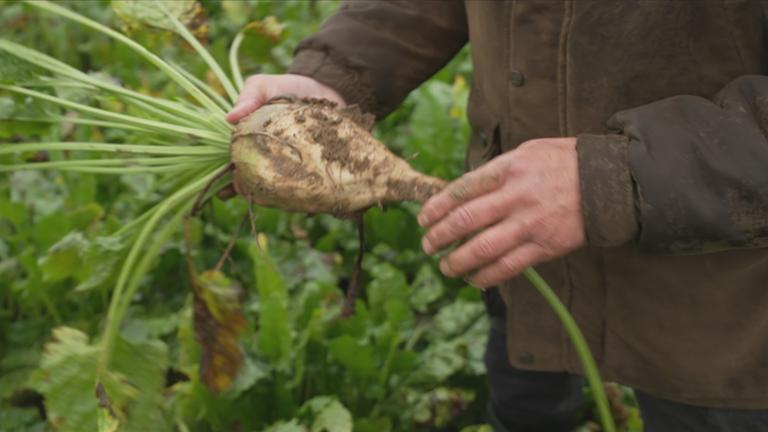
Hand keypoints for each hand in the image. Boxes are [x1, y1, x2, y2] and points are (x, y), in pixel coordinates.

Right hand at [219, 74, 345, 198]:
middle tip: (253, 195)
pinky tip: (300, 200)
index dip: (232, 180)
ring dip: (274, 198)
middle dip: (251, 192)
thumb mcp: (263, 86)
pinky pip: (306, 187)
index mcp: (251, 143)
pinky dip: (301, 195)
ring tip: (274, 200)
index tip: (231, 188)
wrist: (326, 88)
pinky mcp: (314, 168)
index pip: (237, 166)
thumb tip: (229, 118)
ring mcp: (292, 165)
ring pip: (279, 189)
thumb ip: (249, 97)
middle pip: (256, 183)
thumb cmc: (287, 87)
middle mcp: (269, 158)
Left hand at [417, 137, 585, 288]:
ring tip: (445, 267)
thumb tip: (464, 192)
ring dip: (458, 261)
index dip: (437, 206)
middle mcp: (517, 196)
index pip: (462, 189)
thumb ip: (496, 171)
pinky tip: (474, 280)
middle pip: (466, 220)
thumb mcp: (527, 152)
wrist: (610, 182)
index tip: (423, 218)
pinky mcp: (545, 246)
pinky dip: (487, 276)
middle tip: (427, 245)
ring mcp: (531, 223)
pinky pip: (509, 266)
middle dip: (440, 236)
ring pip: (483, 248)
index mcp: (509, 169)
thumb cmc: (564, 163)